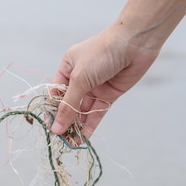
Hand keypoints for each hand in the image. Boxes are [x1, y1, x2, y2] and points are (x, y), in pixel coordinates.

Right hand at [50, 23, 159, 137]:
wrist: (136, 42)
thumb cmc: (102, 53)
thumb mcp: (80, 79)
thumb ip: (68, 105)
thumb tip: (56, 128)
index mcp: (67, 68)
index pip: (55, 94)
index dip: (52, 111)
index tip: (49, 128)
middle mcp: (80, 78)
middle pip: (68, 104)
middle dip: (65, 121)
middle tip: (60, 139)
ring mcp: (95, 87)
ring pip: (82, 111)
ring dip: (77, 126)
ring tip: (71, 142)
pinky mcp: (109, 94)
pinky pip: (97, 112)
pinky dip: (91, 124)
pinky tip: (84, 137)